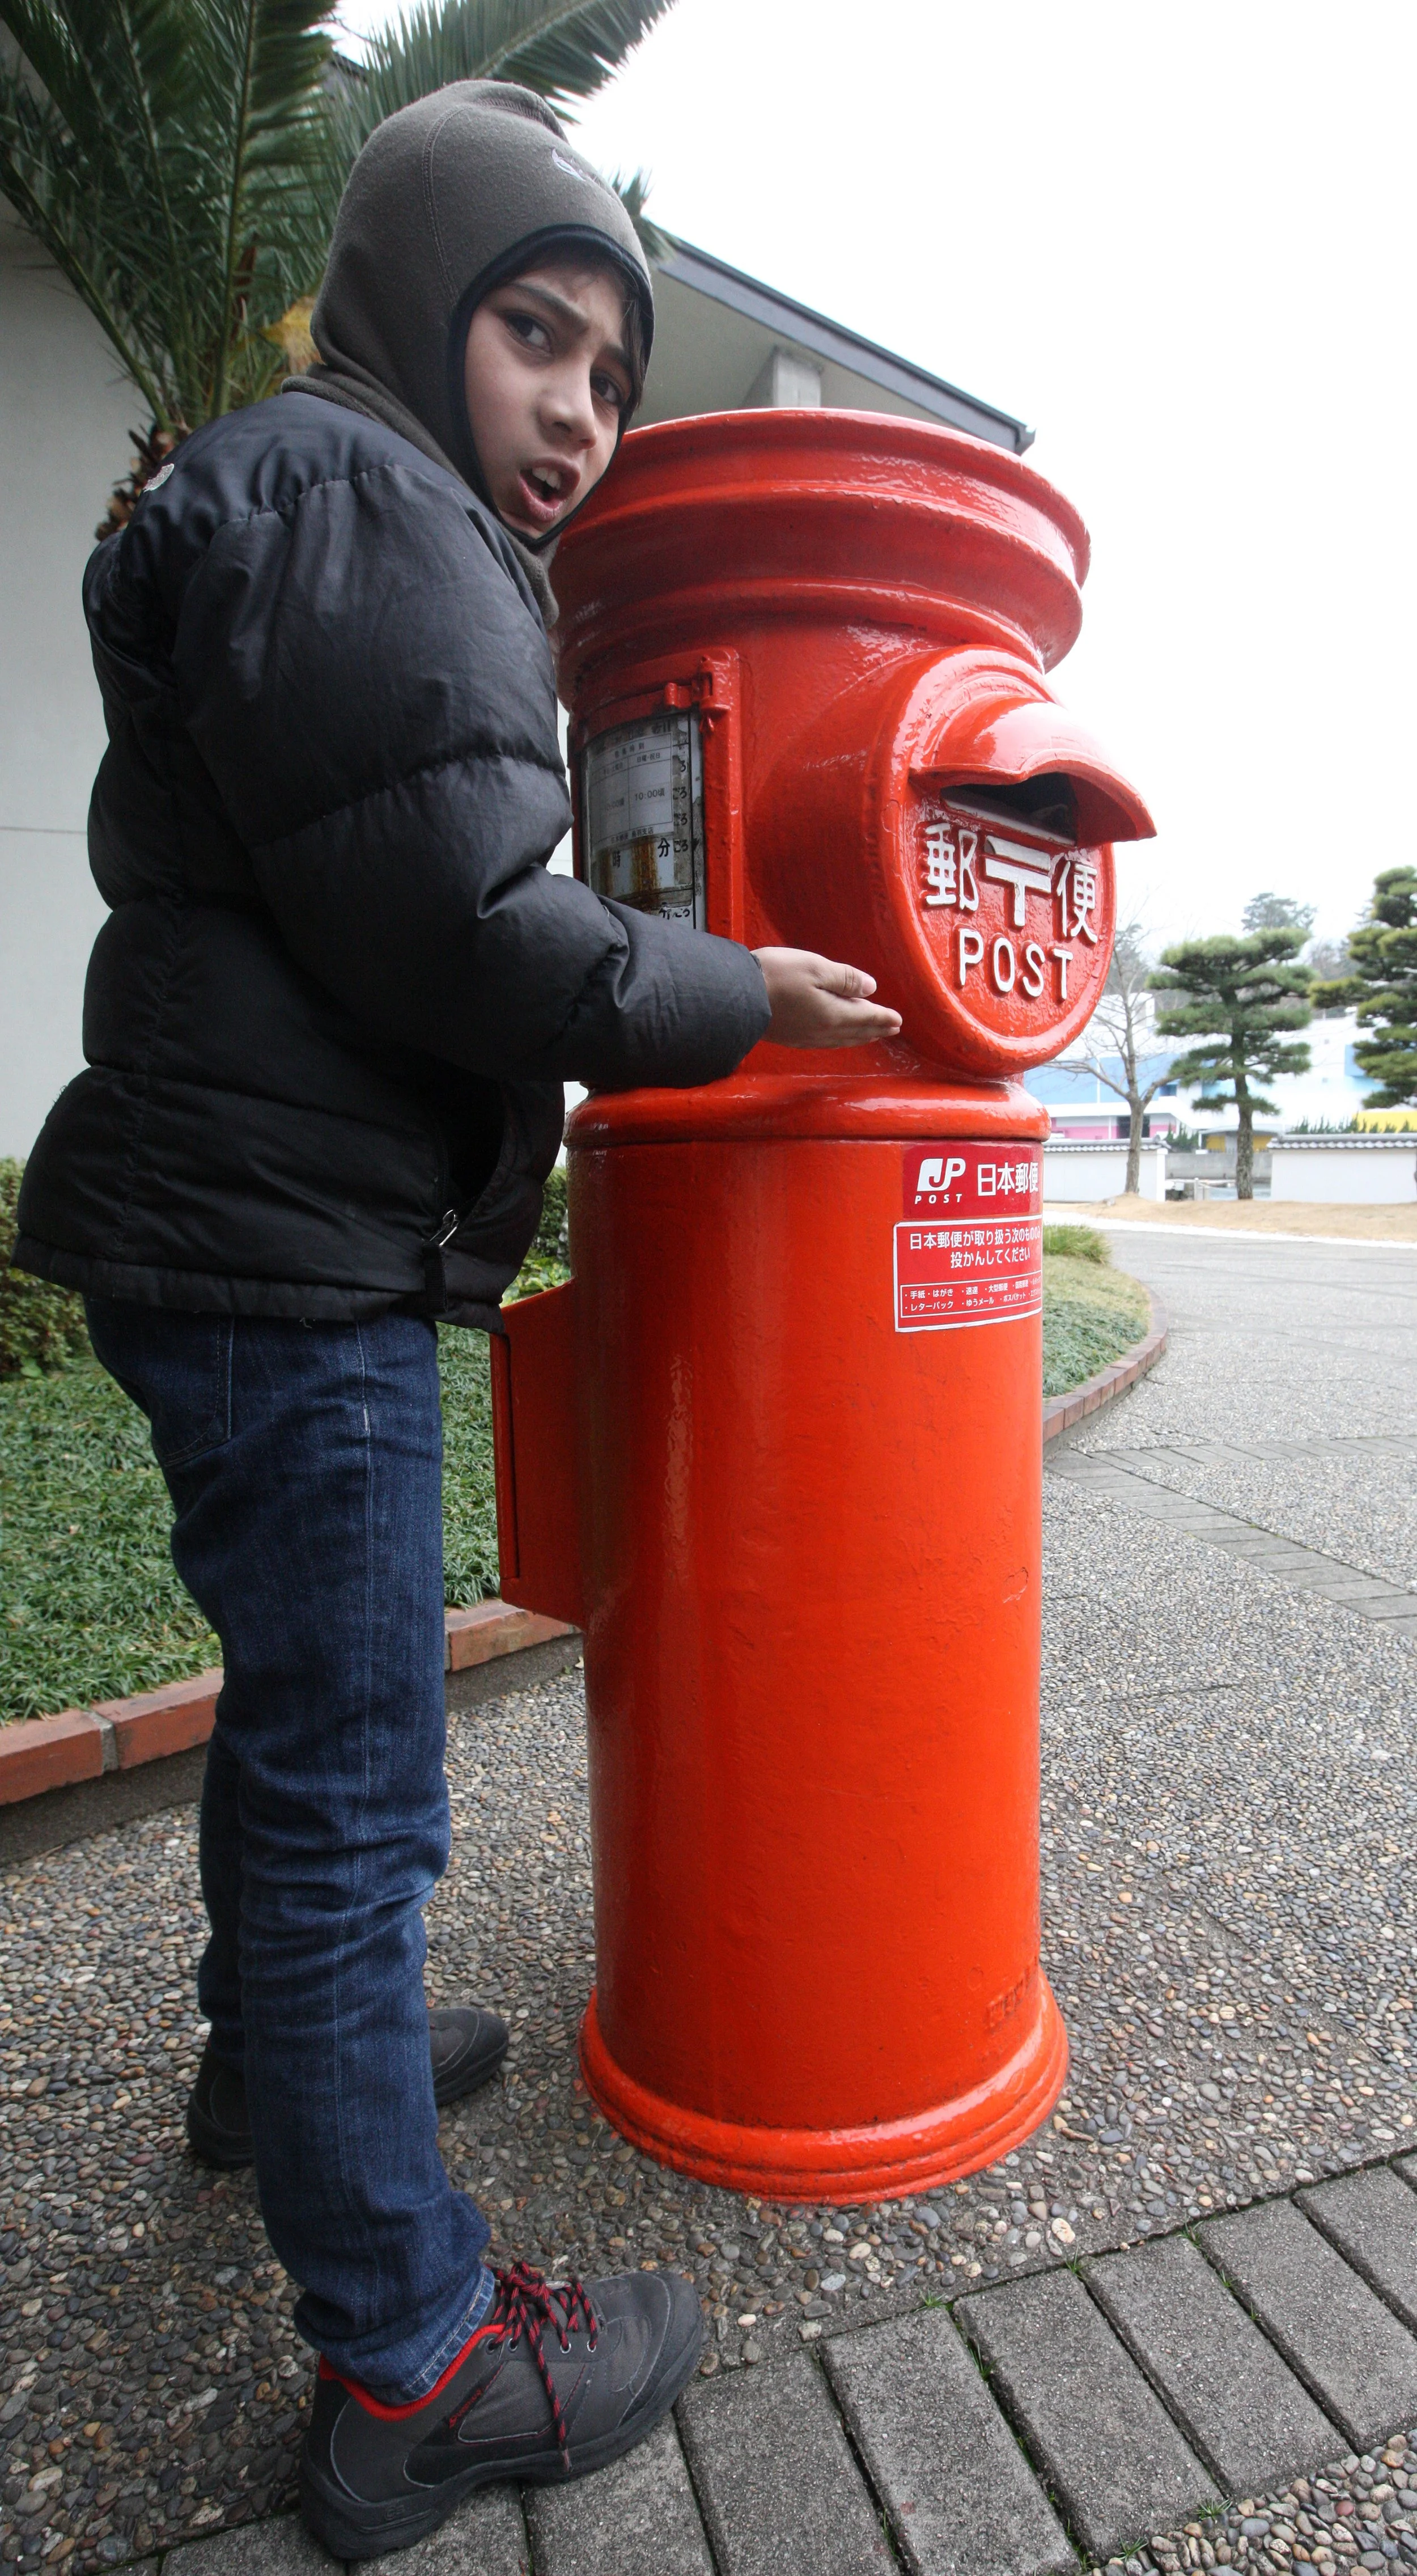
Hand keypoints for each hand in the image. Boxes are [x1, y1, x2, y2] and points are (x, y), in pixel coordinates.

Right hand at [751, 947, 902, 1049]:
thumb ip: (845, 978)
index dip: (883, 1017)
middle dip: (875, 1029)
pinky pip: (824, 1042)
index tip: (898, 1019)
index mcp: (833, 1014)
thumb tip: (870, 988)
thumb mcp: (815, 967)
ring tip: (870, 1034)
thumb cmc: (775, 976)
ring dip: (859, 1036)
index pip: (866, 1016)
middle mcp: (822, 1031)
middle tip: (892, 1028)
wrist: (735, 996)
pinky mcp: (790, 1037)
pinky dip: (839, 1040)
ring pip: (841, 1039)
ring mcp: (805, 1037)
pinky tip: (836, 1037)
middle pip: (856, 1031)